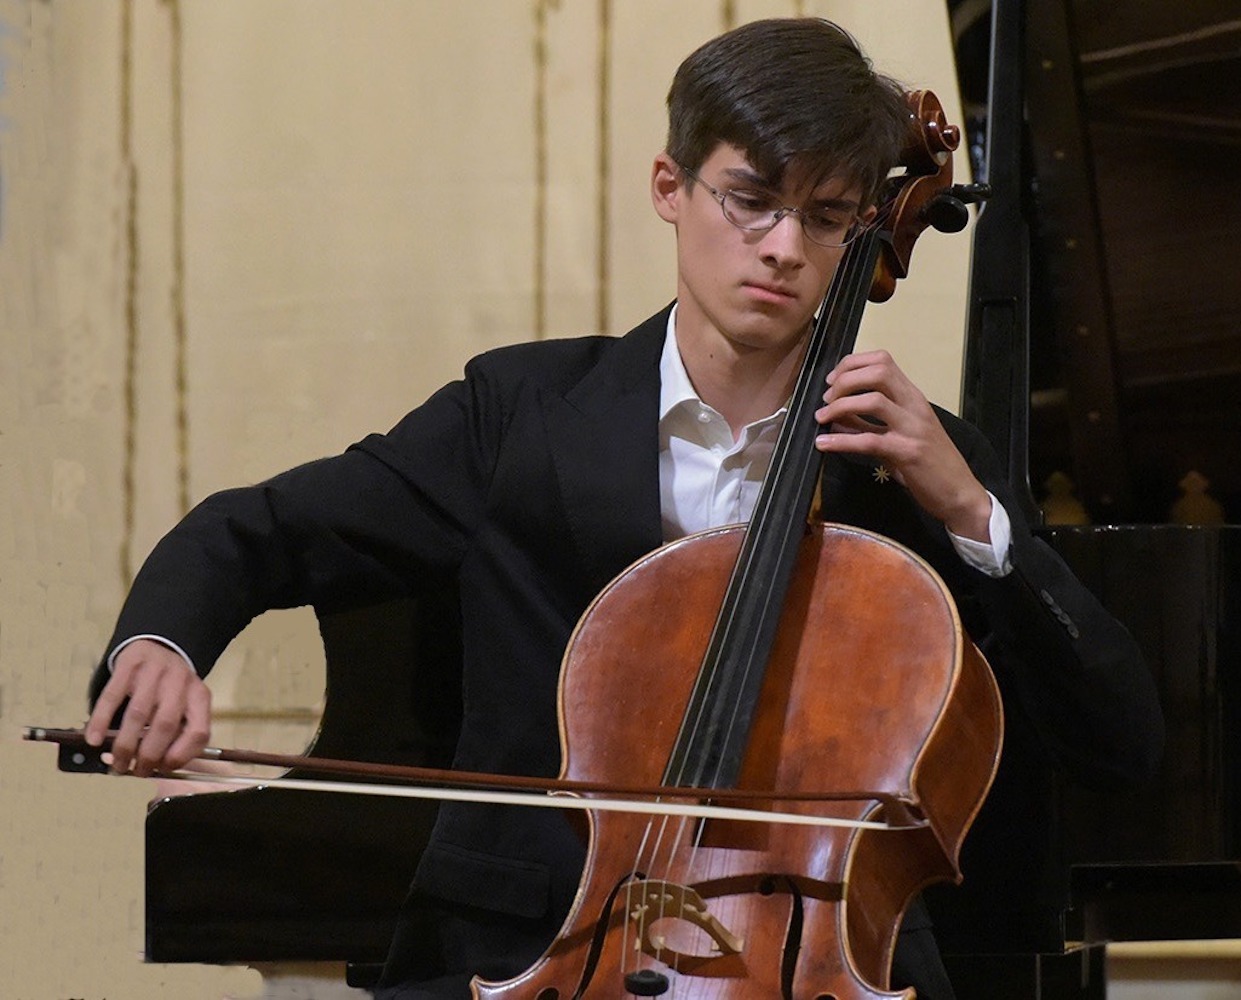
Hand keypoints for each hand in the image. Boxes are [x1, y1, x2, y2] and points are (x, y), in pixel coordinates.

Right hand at [84, 638, 211, 776]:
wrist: (158, 645)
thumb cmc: (170, 686)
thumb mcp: (186, 704)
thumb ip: (179, 731)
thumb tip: (157, 767)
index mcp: (199, 696)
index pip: (199, 731)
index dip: (181, 755)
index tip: (163, 769)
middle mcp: (180, 682)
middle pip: (165, 725)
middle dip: (148, 755)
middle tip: (136, 771)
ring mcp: (154, 671)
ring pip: (138, 714)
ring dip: (125, 745)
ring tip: (117, 763)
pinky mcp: (129, 664)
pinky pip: (112, 697)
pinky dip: (101, 721)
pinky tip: (93, 739)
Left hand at [814, 350, 991, 541]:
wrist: (960, 493)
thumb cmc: (930, 464)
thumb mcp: (898, 436)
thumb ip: (869, 424)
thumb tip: (835, 417)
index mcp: (912, 397)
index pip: (883, 361)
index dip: (852, 365)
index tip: (833, 381)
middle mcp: (914, 406)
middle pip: (878, 372)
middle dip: (845, 380)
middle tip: (827, 398)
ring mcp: (913, 428)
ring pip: (873, 401)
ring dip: (840, 406)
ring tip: (822, 418)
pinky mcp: (908, 453)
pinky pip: (869, 440)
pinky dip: (841, 441)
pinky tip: (824, 445)